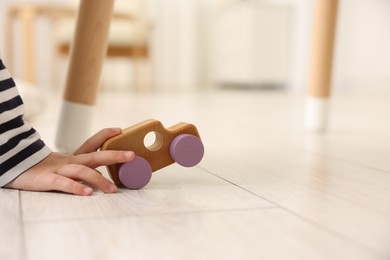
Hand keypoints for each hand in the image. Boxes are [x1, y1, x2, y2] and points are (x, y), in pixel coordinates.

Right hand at [5, 128, 133, 195]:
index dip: (105, 135)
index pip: (91, 142)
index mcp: (74, 156)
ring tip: (112, 189)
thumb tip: (102, 175)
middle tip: (131, 155)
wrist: (15, 169)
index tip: (119, 130)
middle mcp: (69, 161)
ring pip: (82, 172)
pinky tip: (87, 193)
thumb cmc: (43, 169)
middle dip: (114, 155)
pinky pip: (64, 184)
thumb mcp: (64, 165)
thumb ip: (82, 168)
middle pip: (94, 156)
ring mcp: (59, 169)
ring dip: (99, 180)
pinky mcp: (47, 180)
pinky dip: (76, 188)